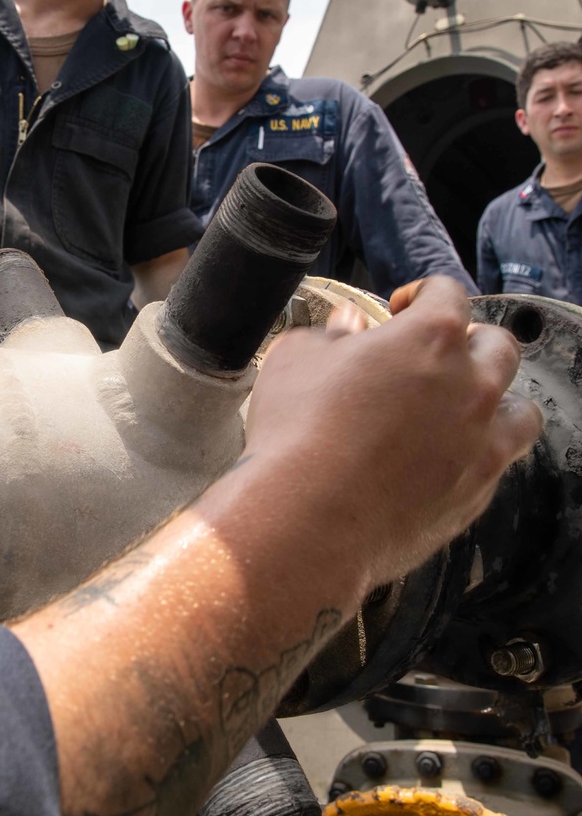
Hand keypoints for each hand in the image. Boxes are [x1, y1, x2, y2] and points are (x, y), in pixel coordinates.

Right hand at [245, 276, 543, 589]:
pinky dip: (476, 455)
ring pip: (519, 411)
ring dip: (494, 402)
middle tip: (431, 359)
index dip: (422, 295)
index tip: (401, 309)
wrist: (308, 521)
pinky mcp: (476, 494)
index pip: (448, 294)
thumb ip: (331, 334)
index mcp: (432, 337)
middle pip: (498, 347)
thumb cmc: (297, 433)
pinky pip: (496, 465)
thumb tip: (347, 326)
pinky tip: (439, 460)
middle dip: (467, 344)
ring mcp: (482, 444)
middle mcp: (472, 386)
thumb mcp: (296, 359)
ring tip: (457, 411)